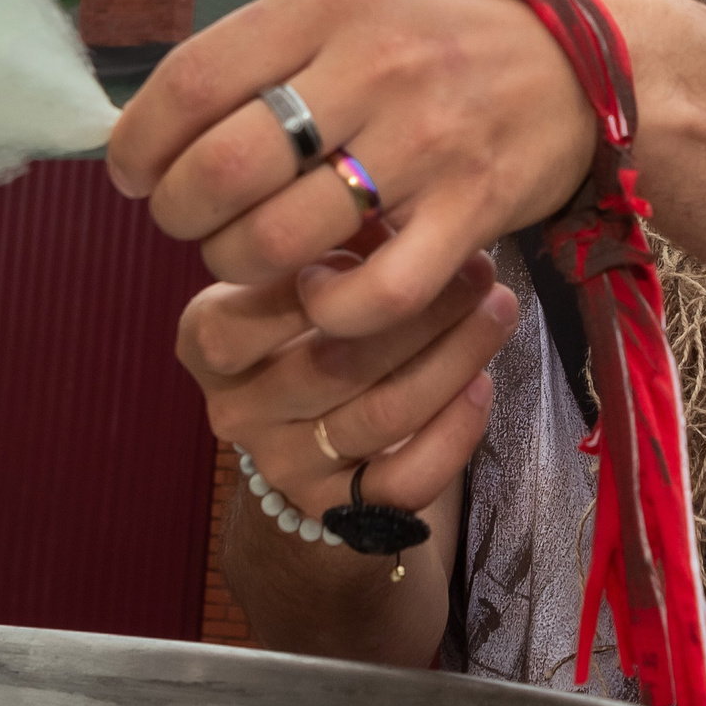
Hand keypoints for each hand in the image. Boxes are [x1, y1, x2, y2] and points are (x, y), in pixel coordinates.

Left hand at [109, 0, 598, 337]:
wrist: (590, 58)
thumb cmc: (446, 33)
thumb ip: (264, 48)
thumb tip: (156, 117)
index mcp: (329, 4)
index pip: (190, 81)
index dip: (138, 142)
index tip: (130, 172)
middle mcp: (374, 67)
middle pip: (222, 168)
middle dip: (179, 213)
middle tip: (186, 221)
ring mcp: (426, 144)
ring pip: (282, 237)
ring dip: (241, 264)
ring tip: (249, 255)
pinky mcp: (472, 212)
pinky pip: (371, 292)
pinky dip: (328, 310)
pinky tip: (321, 294)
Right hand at [178, 246, 517, 519]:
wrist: (305, 430)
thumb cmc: (307, 313)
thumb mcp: (297, 267)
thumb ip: (327, 234)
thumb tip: (387, 194)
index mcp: (207, 340)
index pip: (253, 311)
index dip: (329, 276)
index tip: (395, 231)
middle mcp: (234, 410)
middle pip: (332, 363)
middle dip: (419, 312)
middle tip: (480, 268)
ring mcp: (282, 466)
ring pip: (377, 418)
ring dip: (450, 360)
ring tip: (498, 309)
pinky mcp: (335, 511)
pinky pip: (401, 485)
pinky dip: (451, 435)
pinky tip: (482, 385)